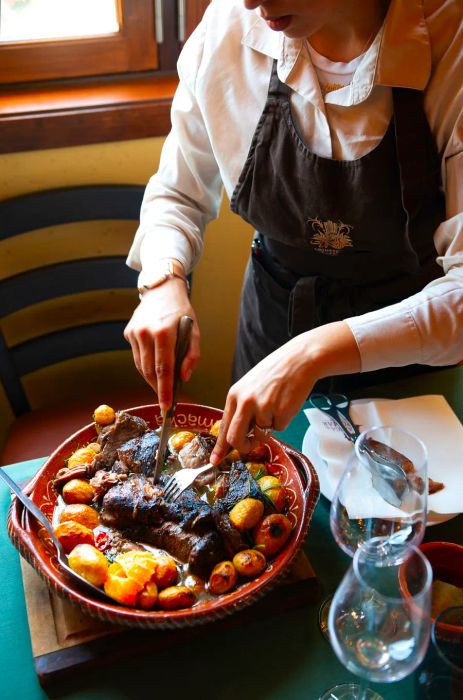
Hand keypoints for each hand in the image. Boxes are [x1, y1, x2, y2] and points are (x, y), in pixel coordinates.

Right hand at [124, 277, 199, 411]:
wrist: (161, 289)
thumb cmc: (182, 311)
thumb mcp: (194, 331)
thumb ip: (192, 356)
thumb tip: (183, 378)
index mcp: (164, 333)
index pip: (163, 369)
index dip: (164, 391)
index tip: (166, 407)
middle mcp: (146, 333)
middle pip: (149, 371)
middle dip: (158, 388)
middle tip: (166, 400)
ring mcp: (134, 332)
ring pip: (140, 366)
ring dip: (151, 378)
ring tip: (162, 385)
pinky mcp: (128, 332)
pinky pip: (137, 356)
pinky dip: (145, 364)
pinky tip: (154, 363)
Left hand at [210, 321, 360, 463]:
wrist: (299, 360)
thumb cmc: (274, 373)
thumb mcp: (250, 387)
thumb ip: (241, 408)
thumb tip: (235, 434)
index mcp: (235, 395)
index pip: (223, 426)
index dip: (220, 447)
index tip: (215, 460)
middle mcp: (245, 402)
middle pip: (235, 438)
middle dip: (243, 447)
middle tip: (252, 445)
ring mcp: (263, 408)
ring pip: (261, 434)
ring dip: (268, 428)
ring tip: (276, 406)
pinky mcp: (281, 413)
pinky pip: (279, 428)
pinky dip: (283, 420)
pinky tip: (286, 402)